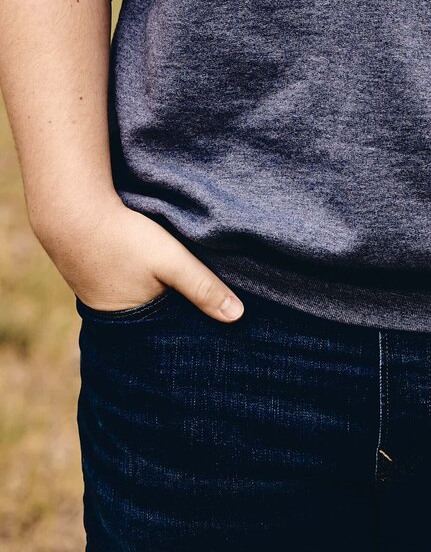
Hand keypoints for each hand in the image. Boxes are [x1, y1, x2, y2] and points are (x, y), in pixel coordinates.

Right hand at [40, 194, 243, 321]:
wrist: (72, 212)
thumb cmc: (123, 238)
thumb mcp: (170, 260)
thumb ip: (203, 287)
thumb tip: (238, 316)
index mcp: (134, 326)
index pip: (173, 339)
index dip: (194, 333)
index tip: (222, 330)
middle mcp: (116, 322)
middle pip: (160, 325)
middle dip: (182, 319)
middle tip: (213, 312)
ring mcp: (103, 300)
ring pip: (145, 306)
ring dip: (164, 299)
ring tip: (188, 291)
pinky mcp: (98, 280)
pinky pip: (130, 289)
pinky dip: (146, 285)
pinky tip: (157, 273)